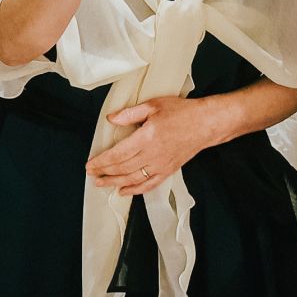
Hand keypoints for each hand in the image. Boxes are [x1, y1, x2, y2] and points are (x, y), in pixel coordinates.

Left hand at [87, 95, 226, 196]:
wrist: (206, 123)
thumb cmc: (182, 112)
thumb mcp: (154, 105)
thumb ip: (130, 113)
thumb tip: (111, 119)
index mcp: (146, 137)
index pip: (118, 154)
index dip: (102, 161)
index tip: (90, 164)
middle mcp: (152, 154)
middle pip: (122, 168)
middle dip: (104, 172)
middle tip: (91, 174)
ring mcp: (161, 165)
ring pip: (132, 179)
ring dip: (114, 183)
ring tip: (101, 183)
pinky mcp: (168, 170)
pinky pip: (149, 185)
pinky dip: (135, 190)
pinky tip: (124, 191)